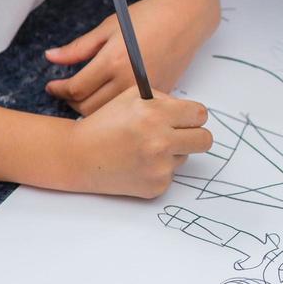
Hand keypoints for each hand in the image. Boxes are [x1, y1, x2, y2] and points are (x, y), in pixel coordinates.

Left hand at [45, 0, 218, 114]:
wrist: (187, 17)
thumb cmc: (148, 17)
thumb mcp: (109, 26)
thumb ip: (79, 47)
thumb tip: (50, 57)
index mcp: (113, 61)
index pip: (76, 89)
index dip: (58, 90)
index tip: (52, 86)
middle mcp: (130, 81)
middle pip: (89, 108)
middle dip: (71, 103)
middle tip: (66, 93)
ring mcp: (147, 91)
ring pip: (109, 115)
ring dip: (92, 109)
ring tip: (86, 96)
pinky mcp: (160, 95)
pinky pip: (132, 111)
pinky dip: (116, 109)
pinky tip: (111, 97)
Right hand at [67, 86, 212, 197]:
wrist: (78, 156)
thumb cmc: (104, 123)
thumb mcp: (131, 97)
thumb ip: (164, 99)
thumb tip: (189, 111)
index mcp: (156, 114)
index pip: (200, 114)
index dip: (192, 116)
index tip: (185, 119)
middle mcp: (160, 141)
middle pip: (205, 140)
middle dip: (195, 135)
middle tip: (180, 135)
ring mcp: (159, 167)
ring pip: (185, 157)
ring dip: (171, 153)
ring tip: (144, 149)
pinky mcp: (155, 186)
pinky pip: (170, 174)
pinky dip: (158, 170)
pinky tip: (136, 164)